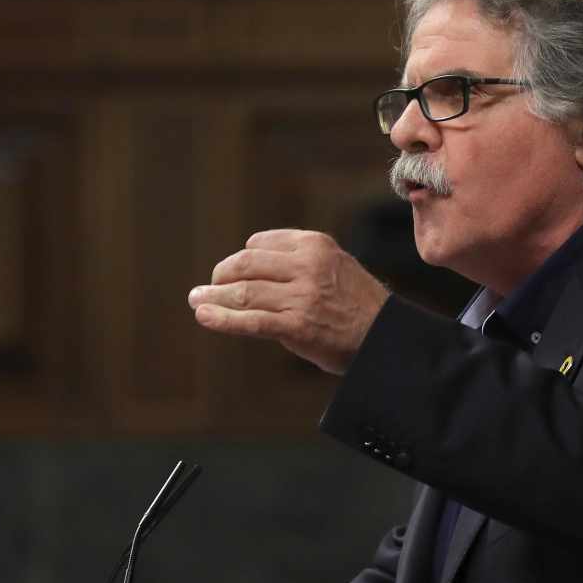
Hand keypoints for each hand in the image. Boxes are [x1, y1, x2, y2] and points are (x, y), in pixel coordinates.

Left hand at [187, 230, 388, 374]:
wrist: (385, 337)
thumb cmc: (357, 306)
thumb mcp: (334, 266)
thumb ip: (298, 262)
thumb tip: (250, 270)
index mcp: (314, 245)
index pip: (259, 245)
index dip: (240, 260)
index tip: (230, 273)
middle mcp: (307, 265)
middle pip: (245, 265)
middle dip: (221, 277)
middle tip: (207, 288)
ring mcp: (301, 296)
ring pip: (244, 293)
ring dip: (213, 298)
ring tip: (197, 301)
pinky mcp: (297, 325)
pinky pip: (250, 320)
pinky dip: (222, 318)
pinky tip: (204, 317)